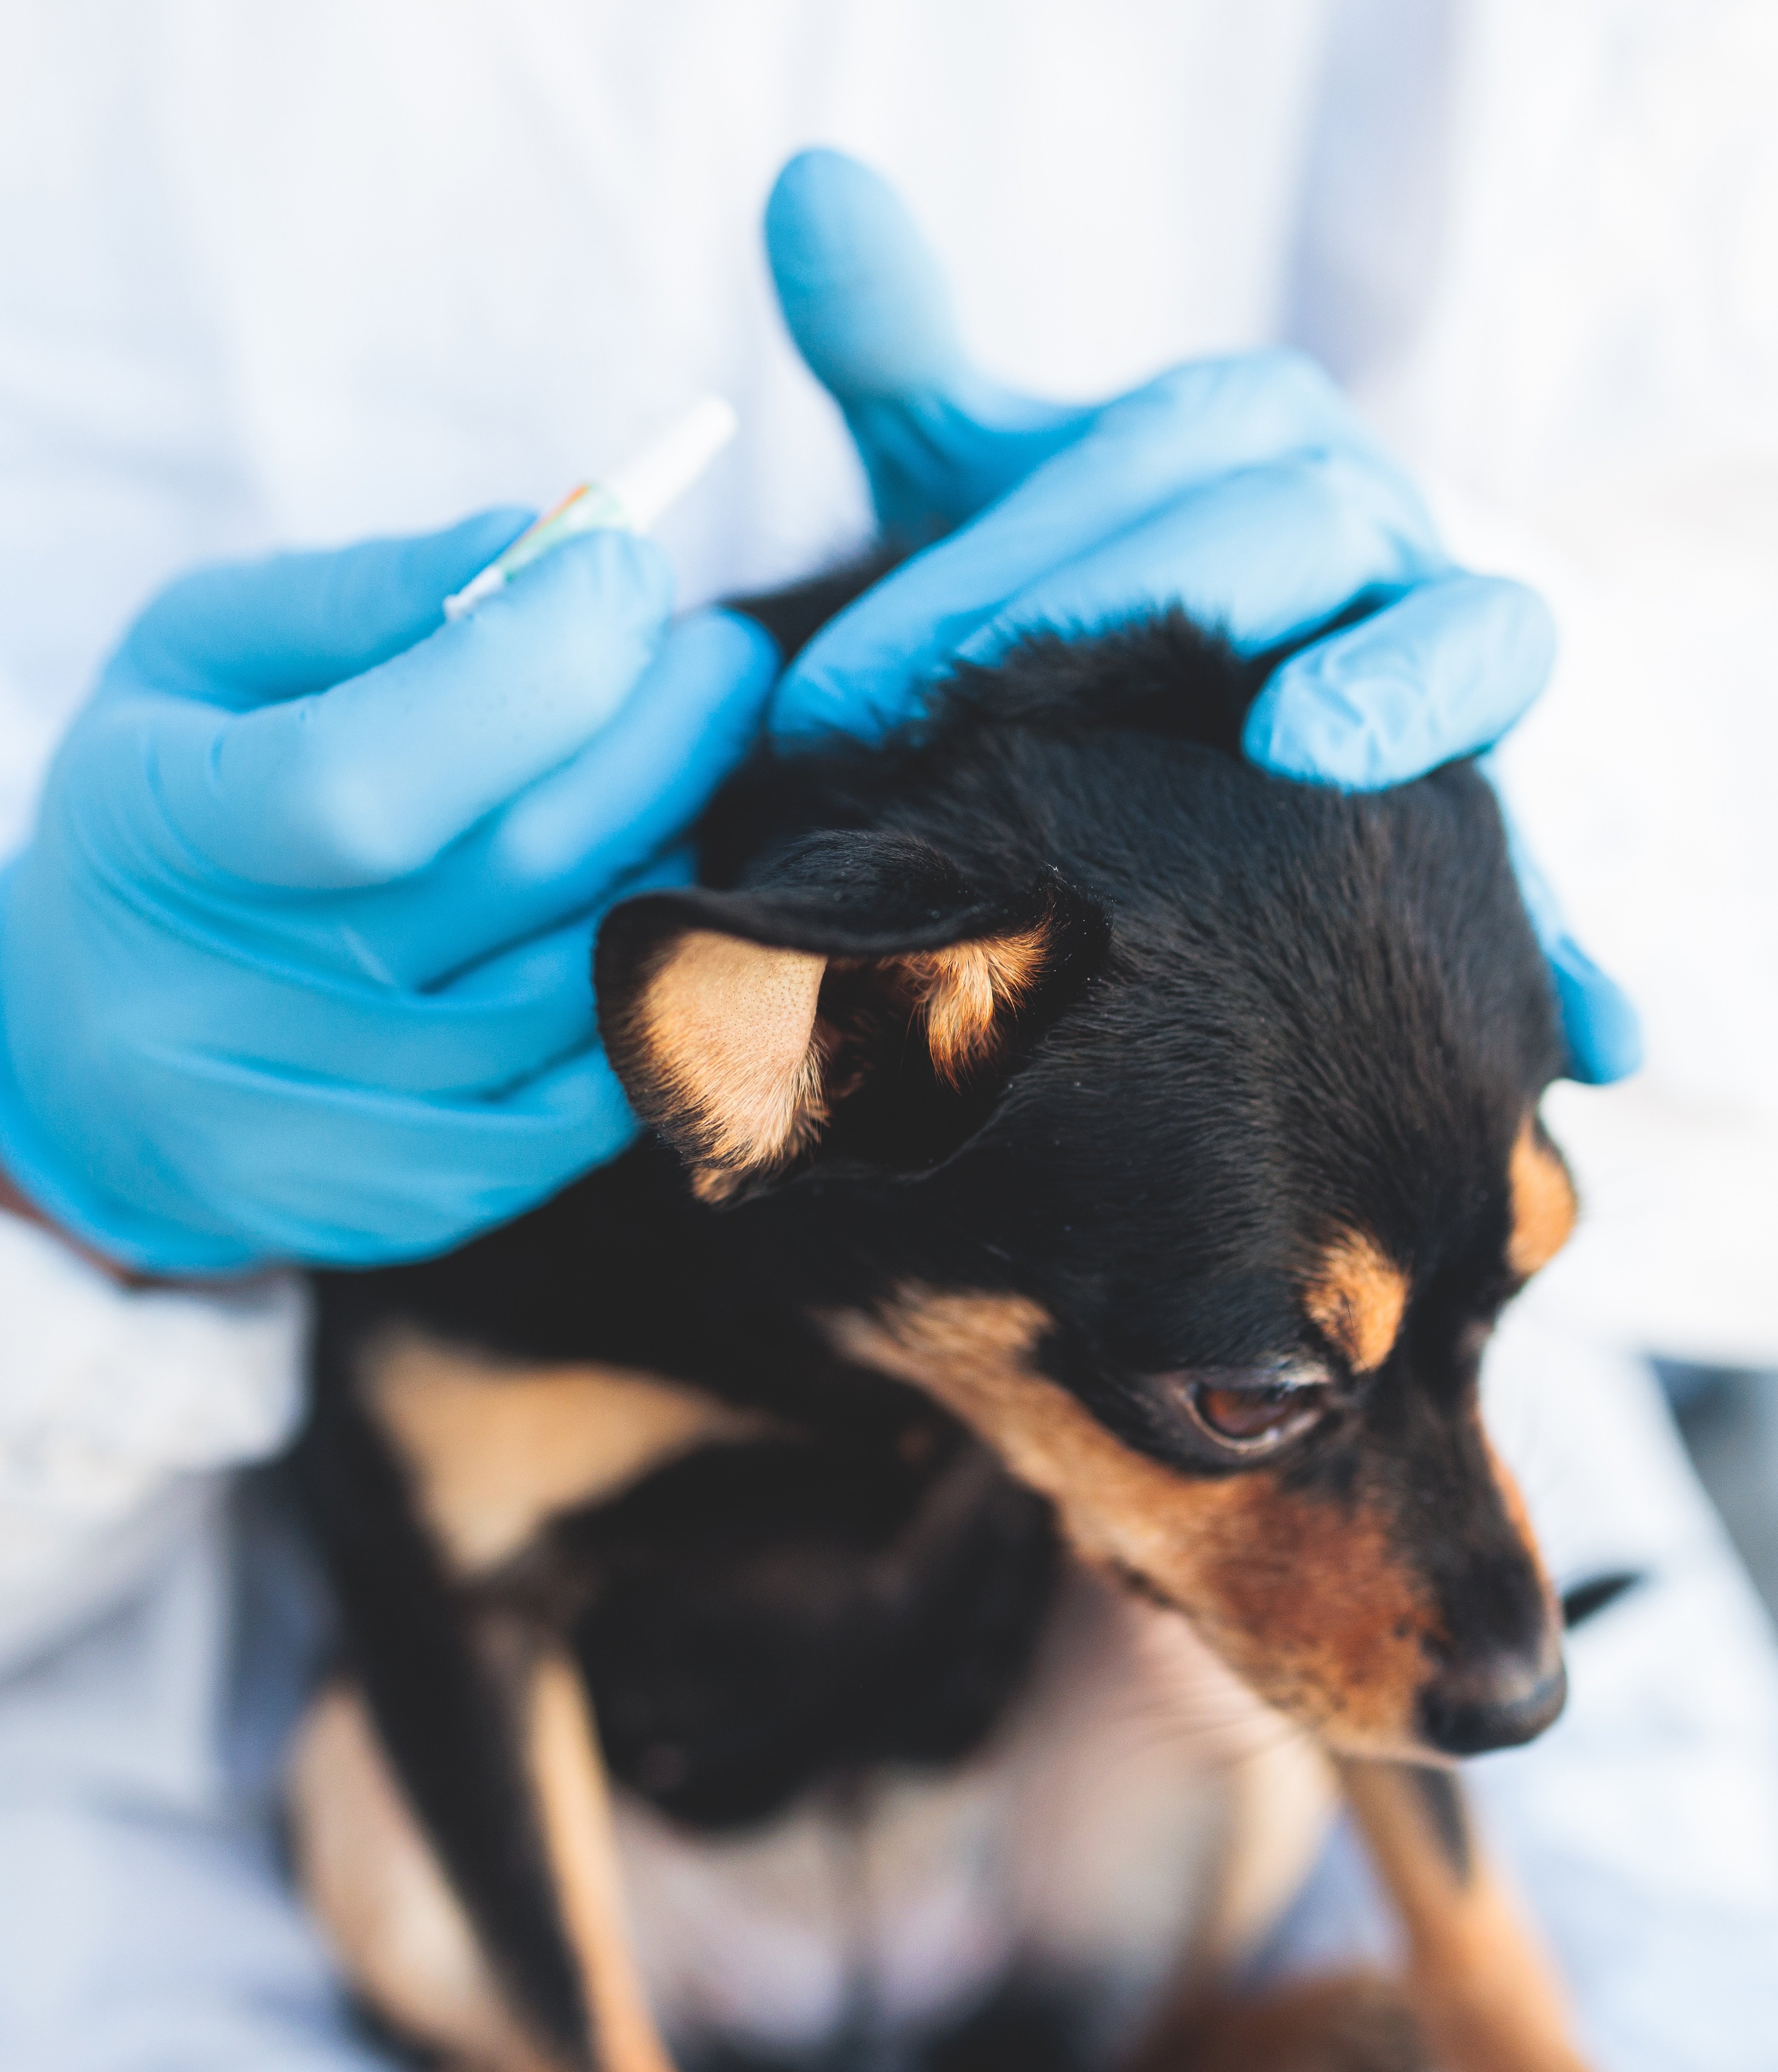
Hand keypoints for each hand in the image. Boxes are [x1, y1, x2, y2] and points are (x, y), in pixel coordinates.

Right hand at [0, 518, 775, 1271]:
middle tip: (720, 658)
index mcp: (163, 836)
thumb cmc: (170, 811)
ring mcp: (324, 1126)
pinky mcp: (407, 1204)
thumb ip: (363, 594)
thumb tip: (544, 548)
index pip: (375, 775)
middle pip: (523, 869)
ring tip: (678, 784)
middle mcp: (231, 1004)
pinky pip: (597, 1103)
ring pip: (585, 983)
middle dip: (664, 738)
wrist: (89, 1056)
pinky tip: (654, 908)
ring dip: (673, 860)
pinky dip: (655, 991)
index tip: (628, 570)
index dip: (541, 662)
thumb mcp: (204, 659)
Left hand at [764, 150, 1637, 1084]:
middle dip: (1110, 623)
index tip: (825, 703)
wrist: (1214, 698)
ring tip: (1304, 751)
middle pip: (1275, 537)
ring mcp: (1451, 651)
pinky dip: (1571, 939)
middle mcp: (1370, 524)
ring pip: (1467, 642)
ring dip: (1400, 693)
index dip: (975, 578)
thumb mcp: (996, 484)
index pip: (1132, 471)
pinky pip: (1554, 862)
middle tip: (951, 734)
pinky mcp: (1496, 793)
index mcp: (1257, 443)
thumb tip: (809, 190)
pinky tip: (1587, 1027)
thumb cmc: (1086, 597)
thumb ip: (908, 355)